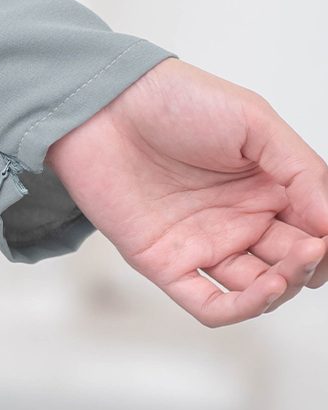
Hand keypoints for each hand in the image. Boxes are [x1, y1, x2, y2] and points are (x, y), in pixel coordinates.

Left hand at [43, 58, 327, 325]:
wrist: (104, 106)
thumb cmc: (175, 101)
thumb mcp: (255, 122)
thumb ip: (301, 171)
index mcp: (267, 187)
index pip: (315, 227)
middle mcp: (239, 220)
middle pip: (293, 262)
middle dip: (312, 263)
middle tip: (315, 249)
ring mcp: (204, 244)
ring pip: (259, 289)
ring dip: (285, 287)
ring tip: (292, 265)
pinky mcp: (166, 263)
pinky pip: (209, 304)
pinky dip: (242, 308)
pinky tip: (266, 288)